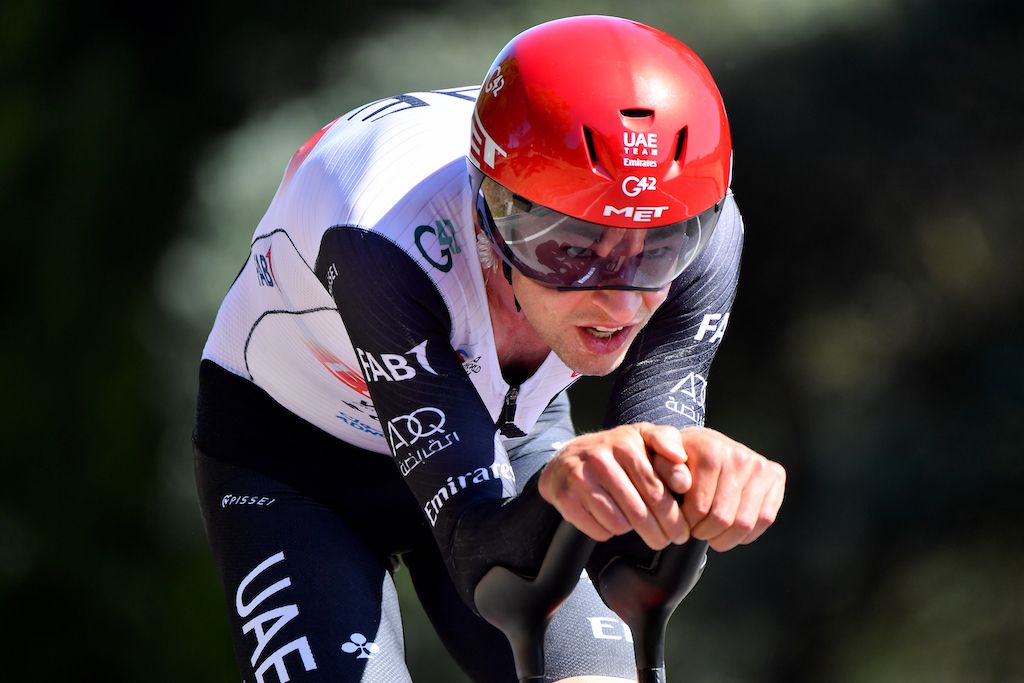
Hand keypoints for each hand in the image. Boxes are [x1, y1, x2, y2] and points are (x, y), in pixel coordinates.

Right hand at [538, 423, 690, 549]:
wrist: (567, 458)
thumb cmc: (615, 452)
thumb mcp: (642, 438)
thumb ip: (668, 442)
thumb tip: (681, 461)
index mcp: (625, 444)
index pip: (656, 491)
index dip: (674, 517)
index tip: (682, 531)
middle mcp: (600, 459)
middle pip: (639, 512)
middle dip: (658, 533)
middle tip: (665, 541)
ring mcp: (580, 478)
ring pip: (619, 525)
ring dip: (632, 531)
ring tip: (634, 524)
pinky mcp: (566, 498)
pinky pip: (599, 530)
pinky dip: (608, 531)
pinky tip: (610, 519)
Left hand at [651, 427, 784, 551]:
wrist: (705, 442)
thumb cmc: (682, 456)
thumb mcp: (663, 456)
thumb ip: (664, 467)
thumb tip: (681, 482)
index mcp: (711, 451)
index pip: (700, 508)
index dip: (688, 523)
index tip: (683, 522)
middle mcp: (739, 456)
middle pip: (723, 518)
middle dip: (706, 532)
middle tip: (697, 531)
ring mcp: (760, 466)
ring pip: (744, 523)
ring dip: (725, 538)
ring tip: (712, 534)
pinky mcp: (775, 476)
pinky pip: (764, 519)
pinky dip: (747, 533)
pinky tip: (731, 530)